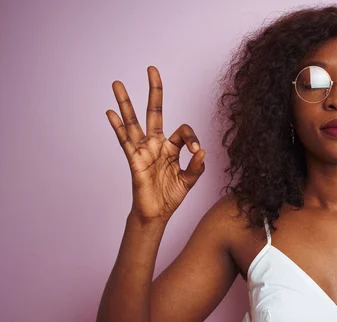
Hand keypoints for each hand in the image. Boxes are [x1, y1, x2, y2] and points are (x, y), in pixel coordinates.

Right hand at [106, 66, 206, 221]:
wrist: (156, 213)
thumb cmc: (171, 196)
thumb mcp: (189, 181)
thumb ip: (196, 166)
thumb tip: (201, 151)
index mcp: (172, 147)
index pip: (183, 131)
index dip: (191, 138)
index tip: (196, 152)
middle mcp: (156, 144)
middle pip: (154, 112)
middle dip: (154, 91)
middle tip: (152, 69)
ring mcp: (143, 150)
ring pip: (133, 122)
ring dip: (126, 103)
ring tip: (117, 84)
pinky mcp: (134, 160)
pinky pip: (125, 141)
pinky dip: (118, 126)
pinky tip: (111, 112)